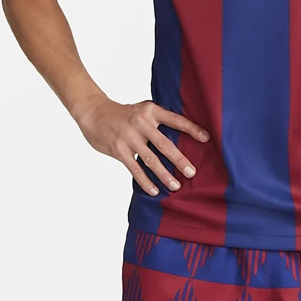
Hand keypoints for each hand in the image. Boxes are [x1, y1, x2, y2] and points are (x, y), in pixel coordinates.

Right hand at [78, 98, 209, 195]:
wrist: (93, 111)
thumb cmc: (122, 114)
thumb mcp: (141, 110)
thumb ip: (157, 121)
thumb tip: (179, 138)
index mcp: (150, 111)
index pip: (175, 120)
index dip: (192, 129)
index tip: (206, 138)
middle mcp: (141, 123)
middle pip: (165, 144)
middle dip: (179, 160)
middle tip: (192, 172)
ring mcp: (129, 137)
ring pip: (151, 160)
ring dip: (164, 174)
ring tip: (176, 186)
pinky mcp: (119, 150)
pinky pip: (135, 169)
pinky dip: (145, 181)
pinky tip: (154, 190)